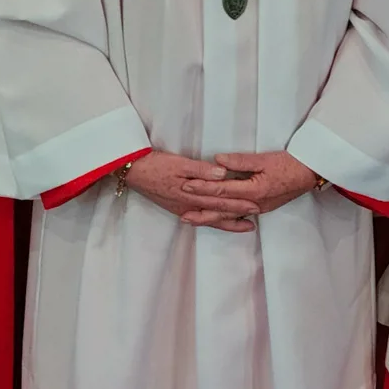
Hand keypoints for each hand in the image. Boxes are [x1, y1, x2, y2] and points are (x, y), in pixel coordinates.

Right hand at [123, 152, 259, 232]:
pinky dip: (211, 220)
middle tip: (256, 219)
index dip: (238, 204)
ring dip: (226, 221)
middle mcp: (188, 205)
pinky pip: (199, 217)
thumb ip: (201, 170)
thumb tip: (222, 175)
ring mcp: (182, 208)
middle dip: (237, 215)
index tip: (256, 206)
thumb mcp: (179, 163)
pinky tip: (215, 220)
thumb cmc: (155, 165)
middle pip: (217, 212)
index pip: (220, 201)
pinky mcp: (175, 206)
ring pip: (209, 218)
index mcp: (191, 195)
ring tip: (242, 225)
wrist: (132, 171)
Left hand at [182, 151, 318, 217]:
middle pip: (222, 208)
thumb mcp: (265, 159)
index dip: (203, 187)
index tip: (187, 185)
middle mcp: (254, 204)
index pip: (222, 190)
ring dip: (209, 218)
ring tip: (191, 220)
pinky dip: (224, 219)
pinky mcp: (261, 208)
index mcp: (253, 191)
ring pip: (229, 216)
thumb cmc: (288, 164)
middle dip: (201, 208)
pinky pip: (238, 216)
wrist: (309, 173)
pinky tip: (215, 221)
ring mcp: (258, 209)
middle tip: (181, 210)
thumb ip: (240, 161)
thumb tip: (217, 161)